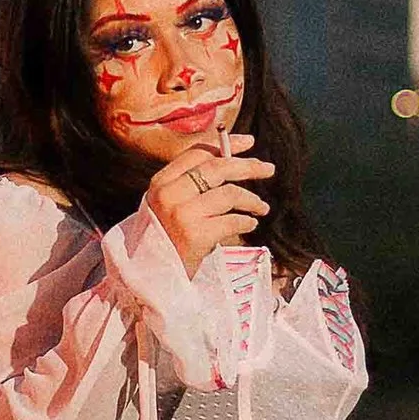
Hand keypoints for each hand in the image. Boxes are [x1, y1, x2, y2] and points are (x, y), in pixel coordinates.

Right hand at [143, 130, 272, 274]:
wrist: (150, 276)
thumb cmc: (164, 239)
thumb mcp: (166, 205)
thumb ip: (189, 183)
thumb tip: (230, 158)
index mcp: (161, 182)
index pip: (197, 153)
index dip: (227, 145)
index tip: (248, 143)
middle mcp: (169, 194)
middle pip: (217, 168)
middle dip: (247, 166)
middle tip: (268, 169)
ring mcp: (182, 214)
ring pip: (229, 194)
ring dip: (252, 200)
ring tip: (261, 208)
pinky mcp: (195, 236)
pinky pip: (232, 221)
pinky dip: (246, 221)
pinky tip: (250, 224)